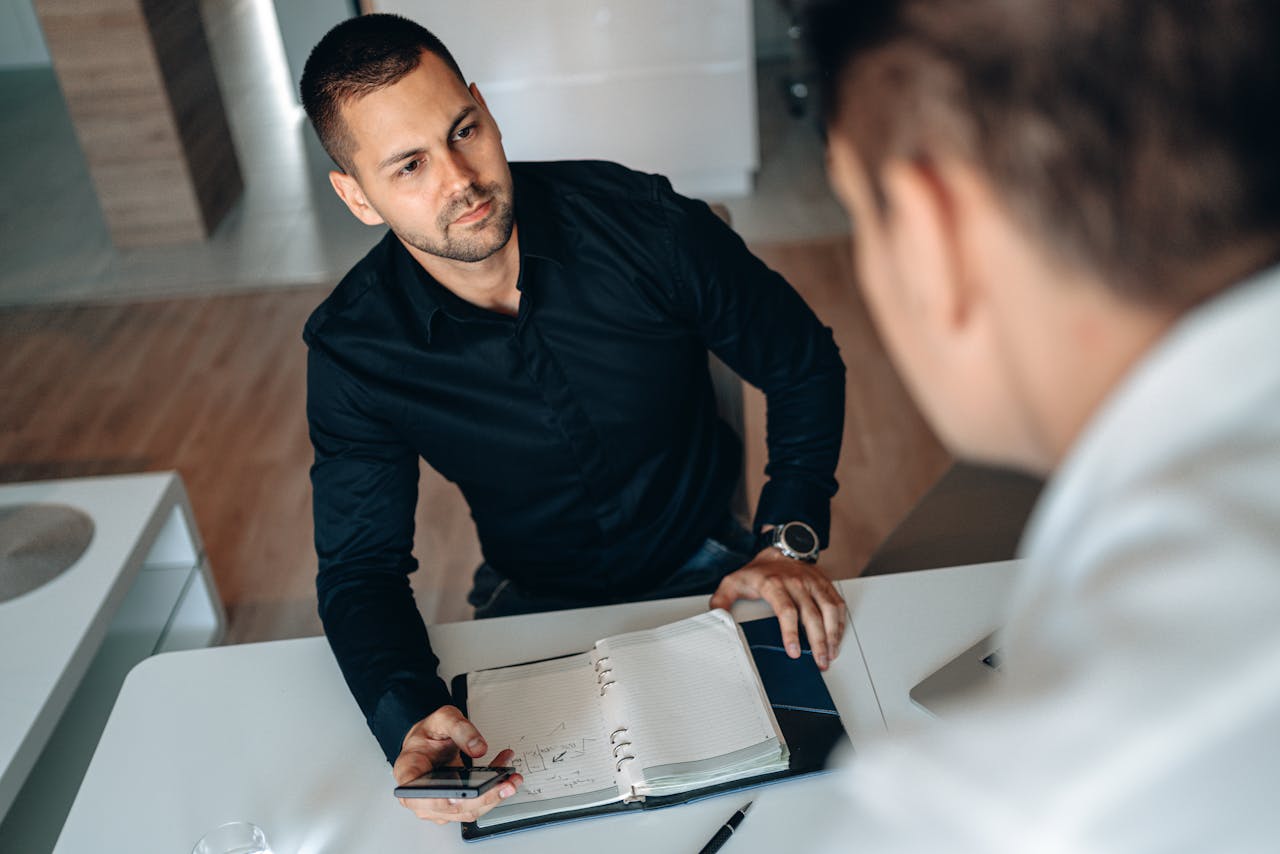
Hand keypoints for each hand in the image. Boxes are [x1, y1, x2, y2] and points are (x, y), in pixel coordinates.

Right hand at [392, 704, 523, 824]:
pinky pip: (476, 805)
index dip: (438, 800)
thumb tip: (478, 748)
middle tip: (504, 784)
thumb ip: (460, 729)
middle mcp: (420, 795)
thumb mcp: (443, 719)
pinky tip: (504, 776)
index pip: (417, 794)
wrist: (429, 743)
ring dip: (493, 797)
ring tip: (511, 779)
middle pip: (451, 807)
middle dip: (482, 798)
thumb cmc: (429, 735)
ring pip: (467, 811)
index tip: (458, 796)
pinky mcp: (454, 807)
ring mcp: (437, 805)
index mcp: (408, 772)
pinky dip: (492, 792)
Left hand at [709, 549, 846, 669]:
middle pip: (812, 615)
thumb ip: (722, 600)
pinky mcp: (825, 584)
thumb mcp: (734, 581)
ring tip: (830, 654)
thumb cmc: (759, 571)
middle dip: (818, 641)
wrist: (781, 548)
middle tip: (819, 662)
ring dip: (833, 635)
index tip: (795, 652)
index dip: (791, 633)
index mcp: (774, 584)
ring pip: (829, 610)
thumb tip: (716, 618)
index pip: (786, 610)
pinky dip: (840, 623)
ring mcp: (813, 583)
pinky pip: (837, 604)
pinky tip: (837, 638)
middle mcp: (797, 583)